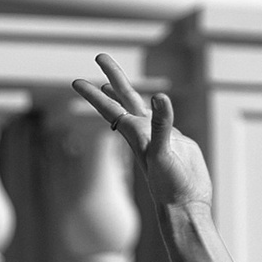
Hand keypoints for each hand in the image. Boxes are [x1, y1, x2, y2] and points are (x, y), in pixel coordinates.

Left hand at [73, 52, 211, 213]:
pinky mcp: (175, 141)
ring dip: (125, 94)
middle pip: (123, 99)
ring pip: (139, 108)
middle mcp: (144, 132)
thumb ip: (161, 126)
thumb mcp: (162, 153)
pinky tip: (155, 103)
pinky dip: (157, 108)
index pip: (110, 108)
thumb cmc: (169, 185)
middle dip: (112, 77)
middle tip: (99, 56)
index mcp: (135, 134)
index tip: (76, 81)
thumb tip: (158, 97)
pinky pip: (161, 119)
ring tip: (111, 81)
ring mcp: (159, 136)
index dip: (93, 94)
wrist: (186, 204)